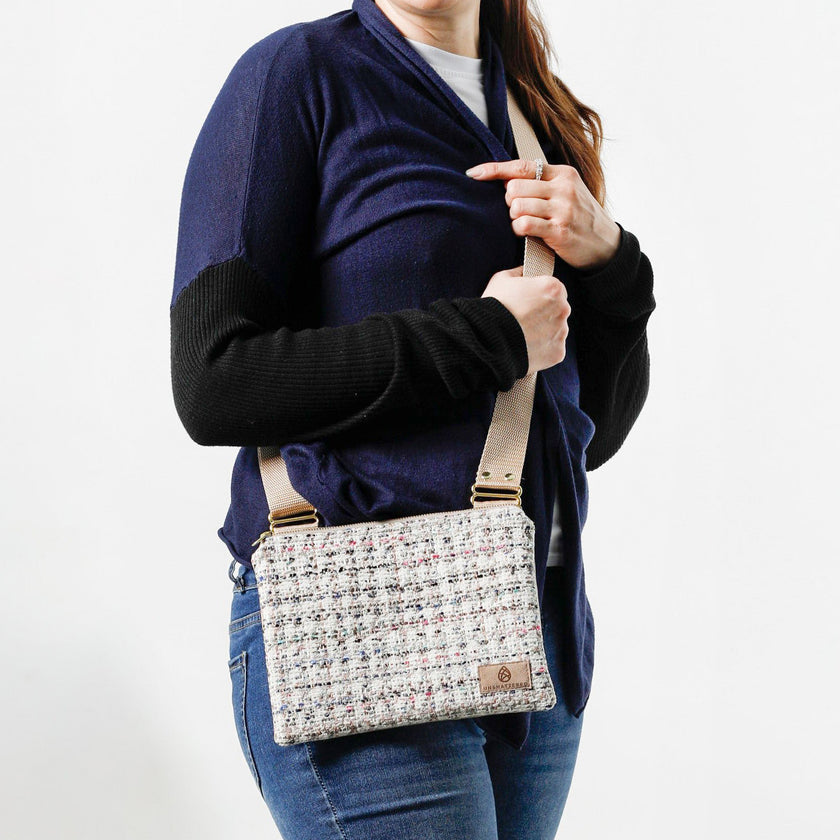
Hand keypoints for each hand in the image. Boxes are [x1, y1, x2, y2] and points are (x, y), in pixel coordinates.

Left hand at [465, 160, 620, 271]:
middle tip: (519, 211)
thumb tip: (505, 180)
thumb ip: (540, 184)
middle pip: (513, 188)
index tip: (473, 173)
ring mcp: (563, 208)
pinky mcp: (559, 230)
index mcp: (562, 173)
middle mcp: (563, 188)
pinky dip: (519, 230)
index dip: (493, 169)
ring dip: (514, 218)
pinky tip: (528, 233)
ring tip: (527, 223)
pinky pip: (523, 225)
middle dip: (509, 202)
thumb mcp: (566, 192)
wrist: (605, 244)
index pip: (520, 166)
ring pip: (516, 206)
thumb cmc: (579, 218)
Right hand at [482, 265, 570, 374]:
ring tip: (521, 335)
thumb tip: (523, 272)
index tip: (527, 302)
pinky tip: (525, 347)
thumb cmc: (493, 306)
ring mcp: (561, 333)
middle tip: (522, 320)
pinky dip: (541, 350)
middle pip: (557, 310)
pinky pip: (552, 349)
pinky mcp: (557, 353)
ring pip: (555, 330)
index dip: (539, 296)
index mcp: (554, 288)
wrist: (486, 339)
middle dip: (543, 314)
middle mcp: (563, 309)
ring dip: (543, 332)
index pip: (554, 290)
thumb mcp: (501, 279)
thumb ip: (518, 273)